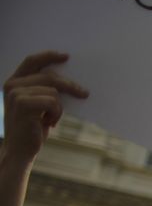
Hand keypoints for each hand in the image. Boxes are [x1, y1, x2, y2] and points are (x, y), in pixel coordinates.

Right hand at [2, 51, 87, 166]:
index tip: (67, 56)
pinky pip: (53, 102)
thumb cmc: (32, 128)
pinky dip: (56, 113)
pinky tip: (48, 123)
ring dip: (59, 108)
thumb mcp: (39, 106)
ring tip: (51, 119)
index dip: (49, 56)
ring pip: (54, 91)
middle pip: (50, 76)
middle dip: (70, 86)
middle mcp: (12, 85)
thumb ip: (45, 90)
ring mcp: (16, 94)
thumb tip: (70, 80)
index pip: (32, 61)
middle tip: (84, 94)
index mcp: (14, 82)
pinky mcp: (23, 104)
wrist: (20, 150)